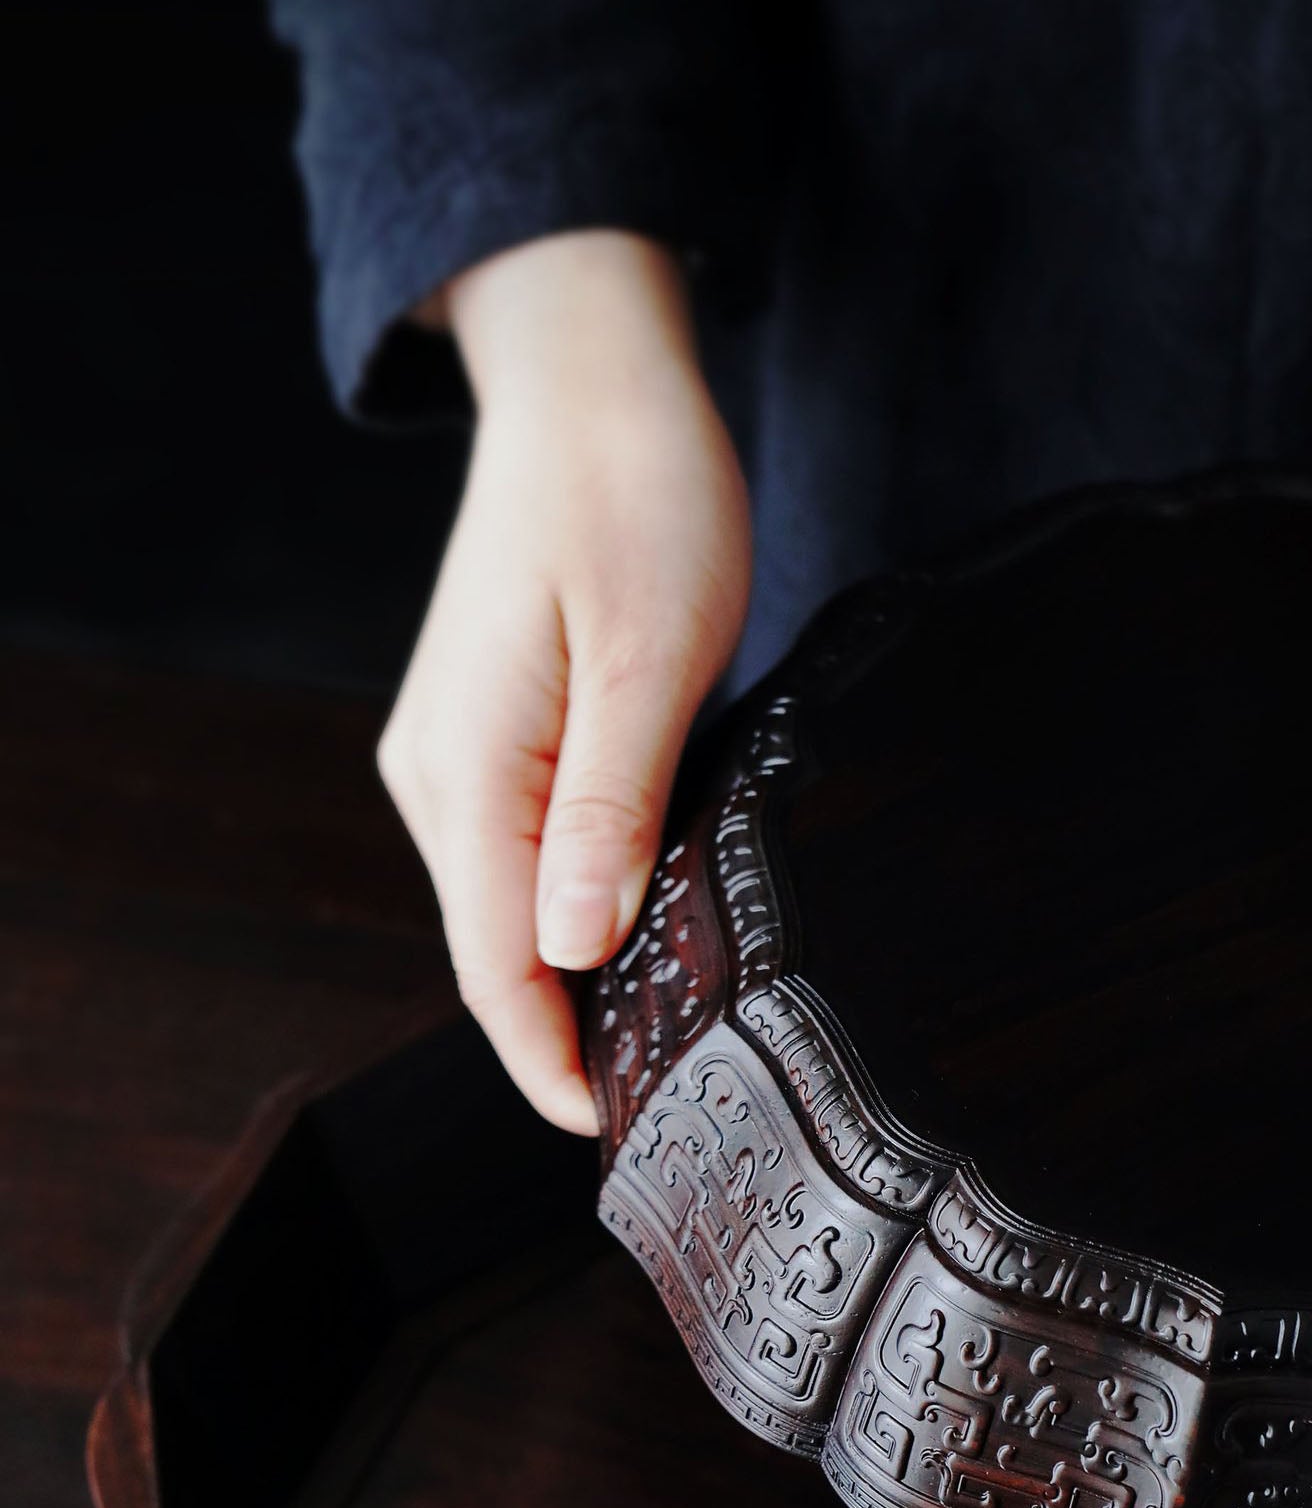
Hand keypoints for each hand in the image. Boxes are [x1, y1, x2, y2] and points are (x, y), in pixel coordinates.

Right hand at [377, 230, 748, 1133]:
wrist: (591, 377)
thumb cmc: (635, 491)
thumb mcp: (651, 653)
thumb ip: (612, 805)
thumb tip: (577, 948)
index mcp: (469, 766)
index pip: (493, 964)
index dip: (553, 1062)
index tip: (624, 1130)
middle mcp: (441, 774)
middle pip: (495, 949)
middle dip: (568, 1037)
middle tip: (675, 1105)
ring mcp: (459, 751)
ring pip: (511, 905)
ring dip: (577, 976)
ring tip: (670, 1039)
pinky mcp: (495, 729)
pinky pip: (526, 851)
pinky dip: (577, 906)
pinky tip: (644, 928)